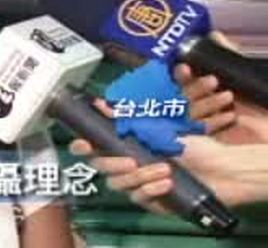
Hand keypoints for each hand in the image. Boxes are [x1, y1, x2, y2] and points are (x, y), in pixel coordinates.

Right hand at [70, 132, 262, 210]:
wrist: (221, 168)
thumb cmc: (191, 144)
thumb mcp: (160, 125)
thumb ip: (129, 115)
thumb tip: (100, 102)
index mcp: (125, 144)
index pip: (94, 146)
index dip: (83, 145)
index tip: (82, 144)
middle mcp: (127, 163)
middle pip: (103, 167)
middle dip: (113, 164)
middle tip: (130, 160)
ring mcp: (137, 183)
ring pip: (120, 184)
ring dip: (140, 176)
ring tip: (163, 169)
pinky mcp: (150, 200)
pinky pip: (139, 198)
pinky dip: (151, 190)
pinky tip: (165, 184)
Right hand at [175, 31, 267, 143]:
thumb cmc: (261, 105)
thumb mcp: (246, 75)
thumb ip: (229, 55)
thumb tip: (214, 34)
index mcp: (205, 89)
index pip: (183, 79)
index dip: (182, 73)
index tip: (185, 67)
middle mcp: (198, 105)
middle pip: (182, 95)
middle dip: (194, 86)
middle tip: (211, 80)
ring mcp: (197, 125)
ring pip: (189, 112)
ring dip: (207, 102)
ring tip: (228, 96)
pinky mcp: (201, 142)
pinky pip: (199, 131)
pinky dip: (213, 122)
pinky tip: (230, 116)